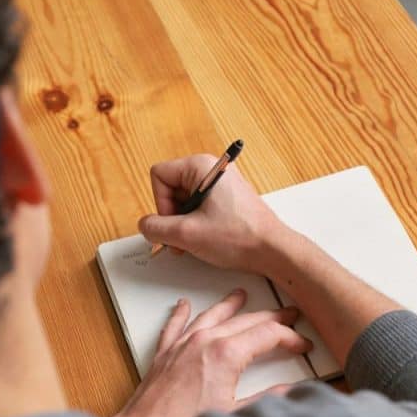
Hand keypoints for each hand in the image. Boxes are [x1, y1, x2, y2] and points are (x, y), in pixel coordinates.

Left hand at [108, 289, 310, 416]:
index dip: (290, 337)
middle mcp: (204, 342)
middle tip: (288, 314)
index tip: (302, 345)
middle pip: (245, 321)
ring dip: (229, 305)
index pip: (267, 335)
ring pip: (210, 316)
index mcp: (226, 354)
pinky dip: (180, 313)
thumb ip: (267, 400)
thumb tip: (292, 391)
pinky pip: (174, 325)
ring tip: (241, 295)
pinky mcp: (164, 354)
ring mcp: (182, 345)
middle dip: (270, 317)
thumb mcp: (235, 415)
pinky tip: (183, 305)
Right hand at [139, 155, 287, 271]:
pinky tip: (205, 239)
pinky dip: (195, 225)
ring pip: (184, 200)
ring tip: (195, 240)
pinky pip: (198, 207)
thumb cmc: (241, 236)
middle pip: (170, 188)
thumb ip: (156, 228)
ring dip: (183, 224)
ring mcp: (220, 184)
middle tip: (182, 236)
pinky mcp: (227, 199)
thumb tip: (145, 225)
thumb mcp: (186, 234)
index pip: (159, 175)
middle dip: (172, 216)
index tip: (173, 222)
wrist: (272, 250)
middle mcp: (211, 170)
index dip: (160, 203)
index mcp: (201, 166)